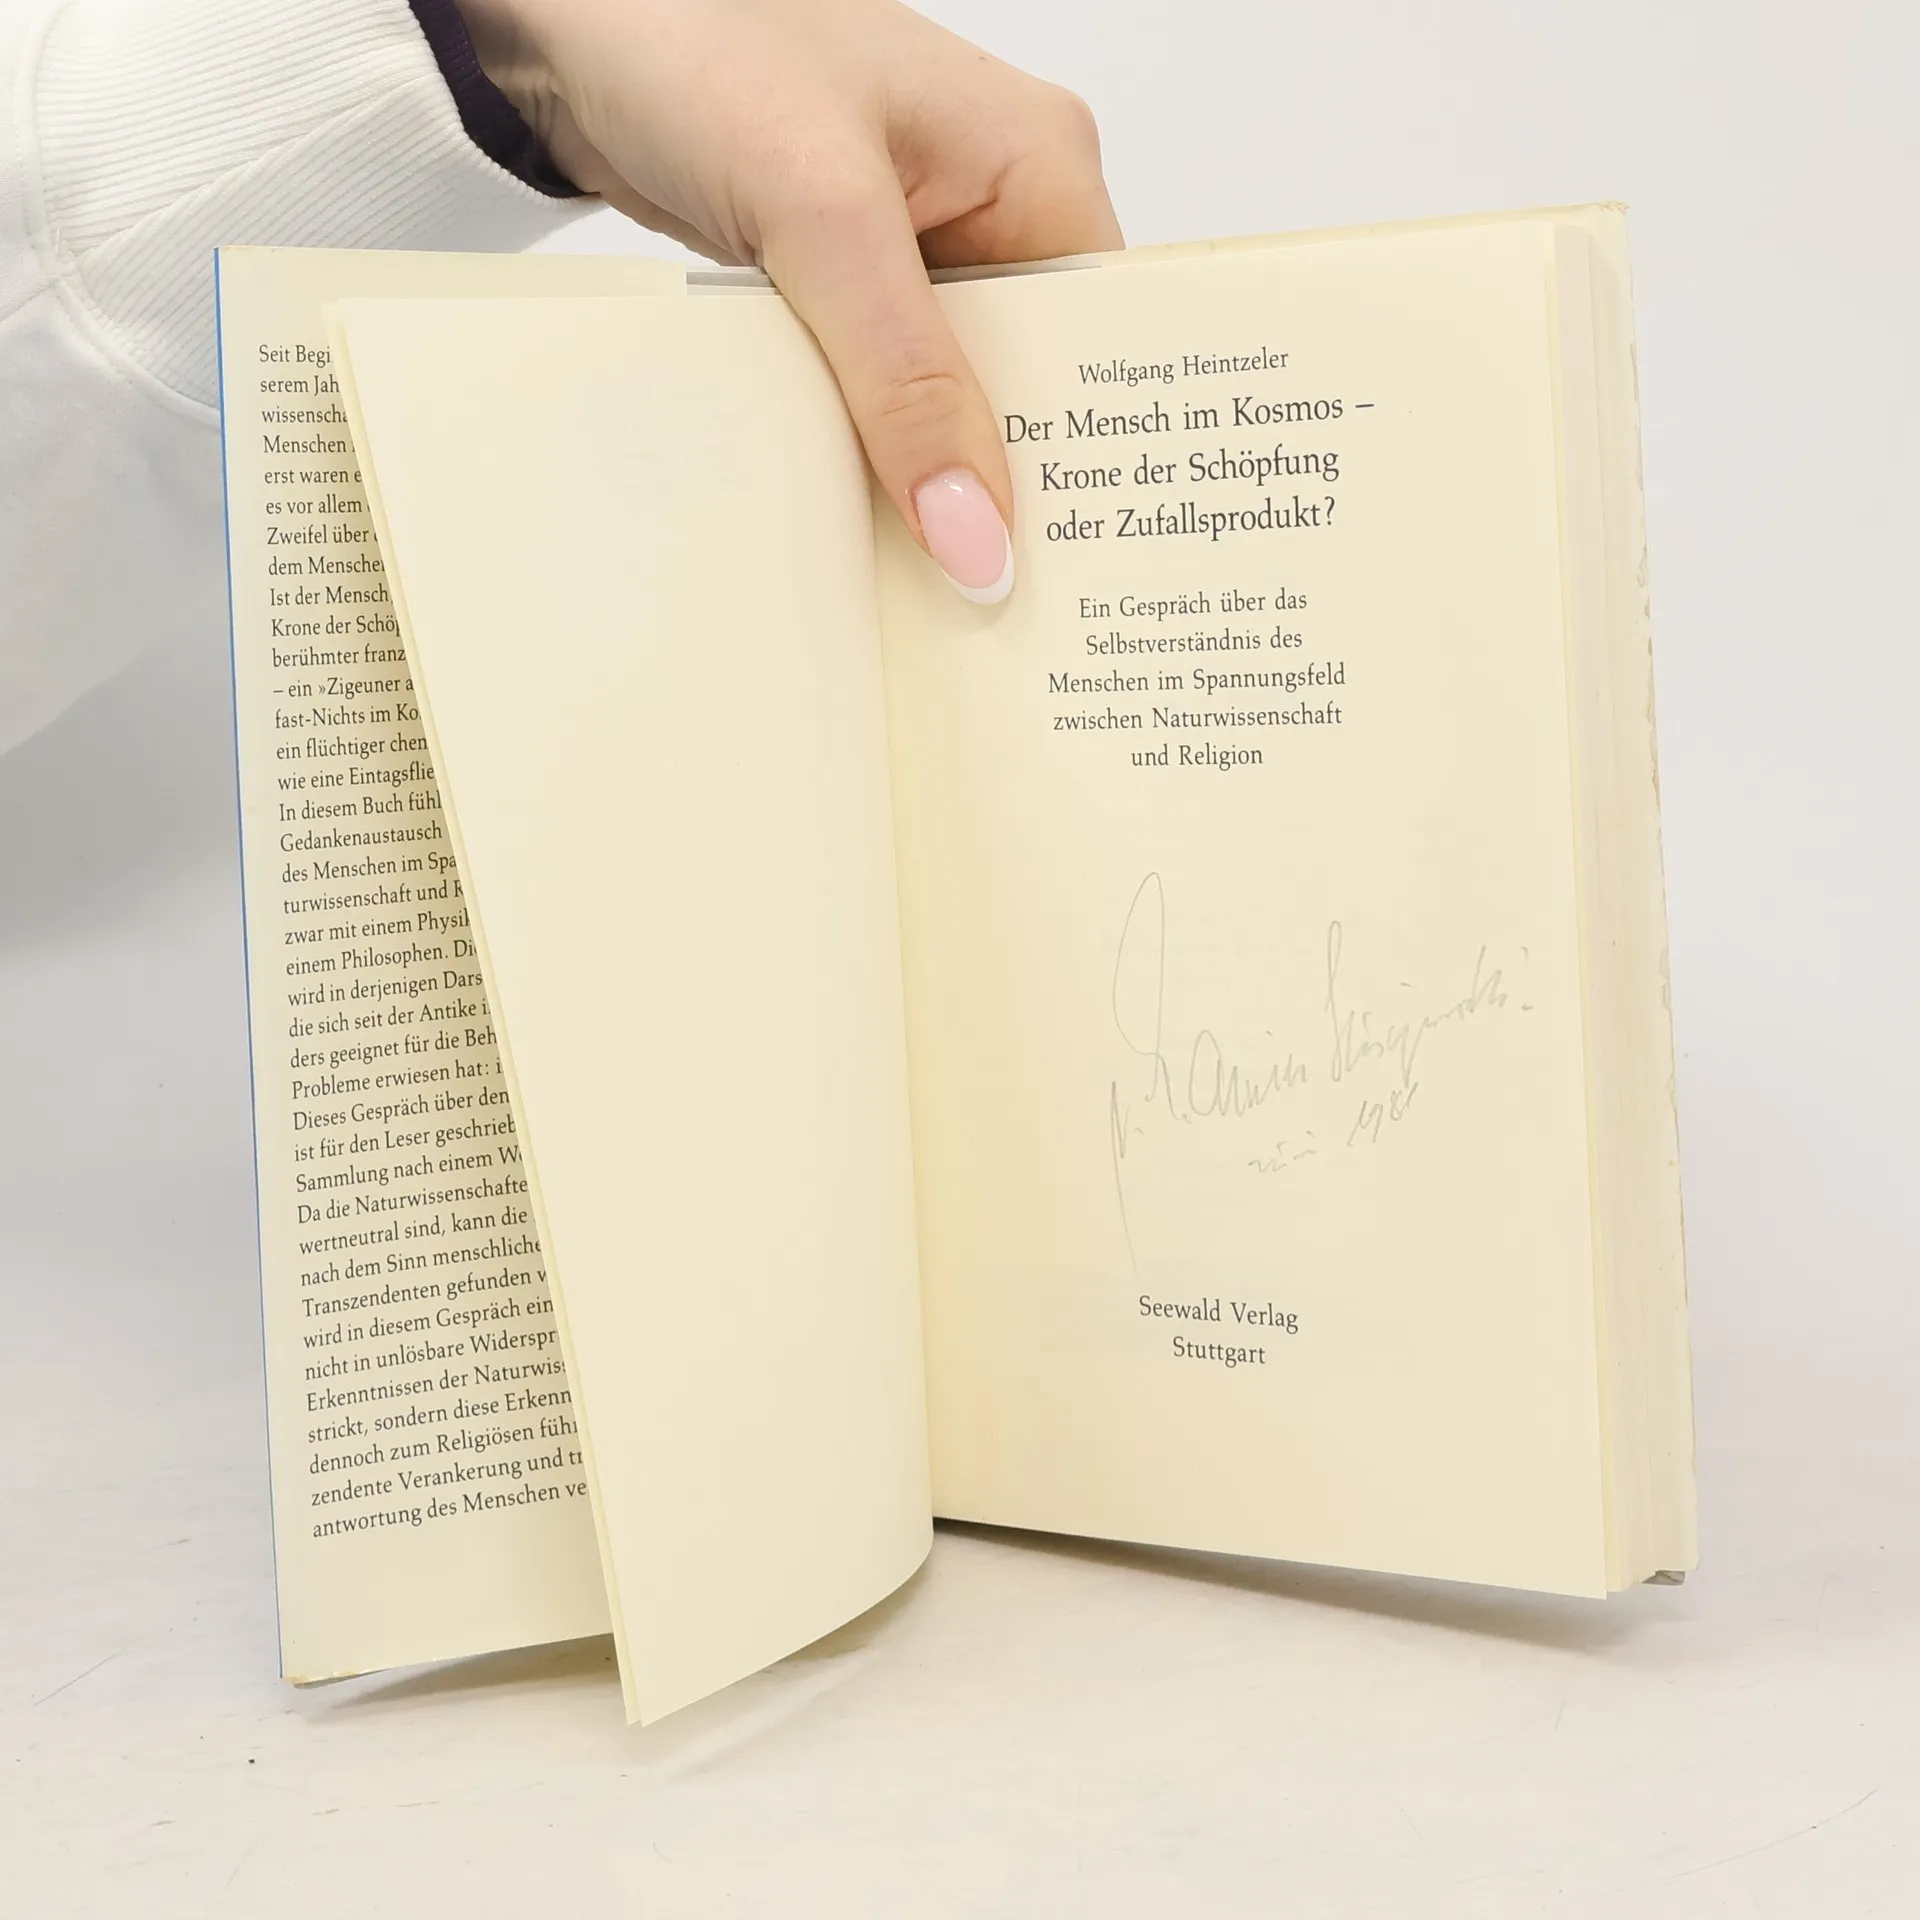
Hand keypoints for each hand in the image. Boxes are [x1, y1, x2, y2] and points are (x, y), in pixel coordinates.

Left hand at [457, 0, 1122, 599]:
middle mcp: (995, 209)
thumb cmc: (699, 41)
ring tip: (921, 589)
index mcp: (1040, 166)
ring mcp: (917, 249)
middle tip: (989, 607)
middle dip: (1002, 487)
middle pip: (1028, 389)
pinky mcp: (846, 281)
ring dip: (923, 478)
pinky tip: (853, 516)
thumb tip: (979, 539)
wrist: (566, 13)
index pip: (1102, 349)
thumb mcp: (824, 216)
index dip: (1089, 464)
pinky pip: (879, 391)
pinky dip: (864, 449)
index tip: (1067, 576)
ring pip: (948, 402)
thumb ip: (906, 381)